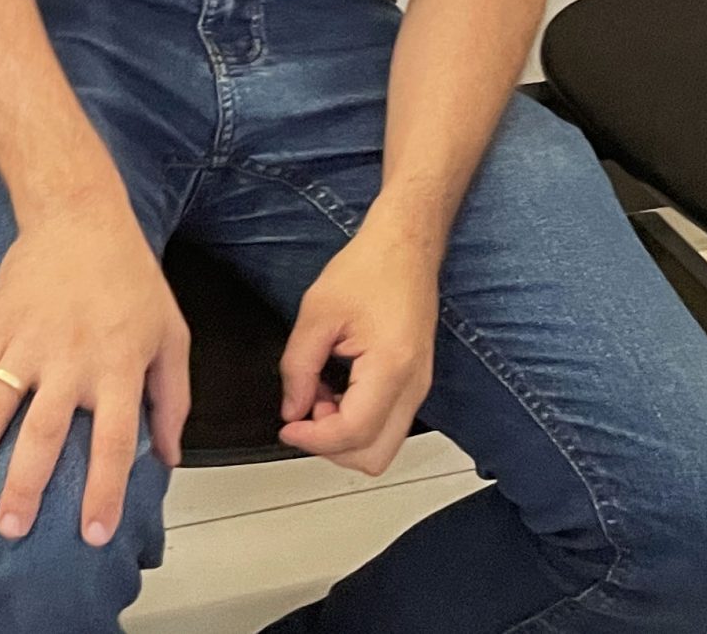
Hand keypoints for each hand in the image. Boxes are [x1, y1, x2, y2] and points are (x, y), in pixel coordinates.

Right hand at [0, 203, 188, 547]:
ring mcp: (27, 342)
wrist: (78, 213)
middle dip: (25, 486)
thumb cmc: (130, 275)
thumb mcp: (171, 334)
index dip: (103, 490)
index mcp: (119, 367)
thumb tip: (168, 456)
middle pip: (44, 434)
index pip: (113, 441)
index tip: (92, 532)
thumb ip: (172, 399)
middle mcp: (71, 360)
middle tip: (11, 528)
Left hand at [277, 222, 438, 473]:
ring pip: (382, 446)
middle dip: (331, 445)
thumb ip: (298, 365)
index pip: (354, 432)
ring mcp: (419, 390)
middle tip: (303, 407)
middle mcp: (413, 389)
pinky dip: (356, 420)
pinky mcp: (414, 385)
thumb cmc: (368, 270)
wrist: (404, 250)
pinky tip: (334, 387)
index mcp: (391, 369)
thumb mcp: (317, 313)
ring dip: (343, 433)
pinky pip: (386, 424)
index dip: (314, 439)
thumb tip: (291, 409)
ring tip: (317, 390)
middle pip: (374, 456)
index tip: (287, 426)